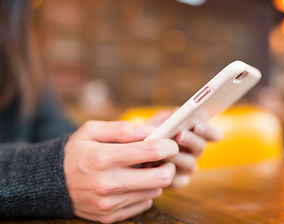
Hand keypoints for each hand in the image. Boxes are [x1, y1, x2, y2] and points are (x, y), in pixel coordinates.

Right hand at [64, 120, 178, 222]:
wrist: (51, 184)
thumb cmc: (75, 152)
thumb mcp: (91, 131)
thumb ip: (122, 129)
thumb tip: (151, 132)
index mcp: (103, 157)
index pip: (150, 152)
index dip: (168, 146)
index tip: (171, 144)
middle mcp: (107, 183)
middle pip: (160, 178)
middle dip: (169, 166)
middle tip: (166, 159)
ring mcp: (108, 203)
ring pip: (154, 192)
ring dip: (156, 179)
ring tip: (146, 169)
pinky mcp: (109, 216)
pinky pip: (143, 205)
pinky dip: (144, 193)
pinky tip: (134, 183)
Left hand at [147, 109, 222, 187]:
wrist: (134, 151)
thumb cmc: (151, 132)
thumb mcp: (160, 120)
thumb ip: (171, 116)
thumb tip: (180, 113)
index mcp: (197, 134)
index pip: (214, 134)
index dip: (209, 131)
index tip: (198, 126)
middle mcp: (196, 151)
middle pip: (201, 147)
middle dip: (191, 140)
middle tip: (180, 135)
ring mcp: (188, 168)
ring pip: (190, 163)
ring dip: (177, 156)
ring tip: (164, 152)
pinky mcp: (179, 182)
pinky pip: (177, 180)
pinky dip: (166, 173)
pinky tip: (155, 167)